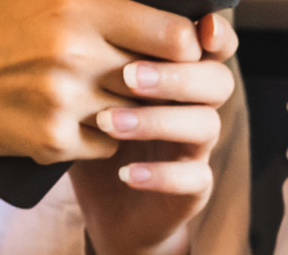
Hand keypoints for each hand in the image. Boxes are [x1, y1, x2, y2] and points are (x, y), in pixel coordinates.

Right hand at [0, 0, 232, 254]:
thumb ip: (92, 0)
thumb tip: (154, 3)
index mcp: (74, 5)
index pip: (174, 36)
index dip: (185, 48)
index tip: (178, 52)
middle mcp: (73, 49)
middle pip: (160, 79)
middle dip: (159, 85)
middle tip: (144, 82)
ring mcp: (64, 97)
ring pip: (138, 115)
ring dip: (129, 112)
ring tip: (97, 97)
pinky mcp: (54, 138)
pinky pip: (108, 145)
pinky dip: (98, 138)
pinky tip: (69, 121)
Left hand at [71, 11, 238, 254]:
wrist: (107, 202)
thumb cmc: (94, 129)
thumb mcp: (86, 83)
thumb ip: (92, 47)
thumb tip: (70, 6)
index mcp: (176, 72)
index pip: (209, 45)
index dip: (215, 34)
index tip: (199, 28)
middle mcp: (194, 105)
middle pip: (217, 80)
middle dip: (177, 75)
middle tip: (128, 76)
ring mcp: (197, 148)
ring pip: (205, 125)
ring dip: (160, 121)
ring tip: (109, 123)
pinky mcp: (193, 188)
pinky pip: (194, 178)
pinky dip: (162, 176)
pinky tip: (126, 174)